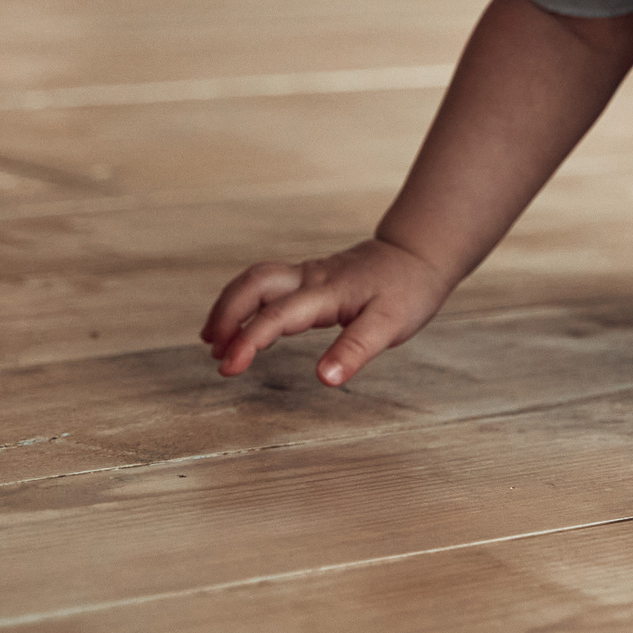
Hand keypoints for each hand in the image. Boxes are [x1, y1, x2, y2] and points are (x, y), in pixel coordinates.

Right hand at [198, 237, 445, 385]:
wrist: (418, 254)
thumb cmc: (407, 289)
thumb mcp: (391, 324)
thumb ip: (356, 349)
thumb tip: (325, 378)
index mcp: (327, 292)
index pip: (276, 315)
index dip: (248, 340)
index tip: (228, 368)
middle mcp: (311, 278)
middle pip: (253, 284)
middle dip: (226, 315)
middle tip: (214, 353)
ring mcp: (308, 274)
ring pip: (256, 280)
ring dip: (230, 306)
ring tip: (214, 341)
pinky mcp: (310, 277)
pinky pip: (267, 283)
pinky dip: (244, 301)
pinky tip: (241, 324)